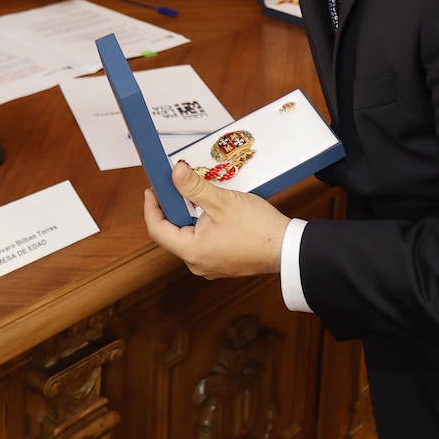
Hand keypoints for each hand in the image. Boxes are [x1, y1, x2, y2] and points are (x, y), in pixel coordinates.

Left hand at [142, 162, 289, 279]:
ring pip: (188, 237)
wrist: (288, 249)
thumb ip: (194, 187)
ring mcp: (210, 266)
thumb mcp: (222, 201)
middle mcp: (198, 264)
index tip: (152, 189)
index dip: (151, 207)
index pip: (157, 230)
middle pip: (172, 233)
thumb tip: (175, 173)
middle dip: (171, 209)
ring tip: (192, 195)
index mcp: (192, 252)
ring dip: (187, 216)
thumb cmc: (258, 229)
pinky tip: (209, 211)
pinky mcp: (222, 263)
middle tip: (172, 187)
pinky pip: (203, 242)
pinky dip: (201, 225)